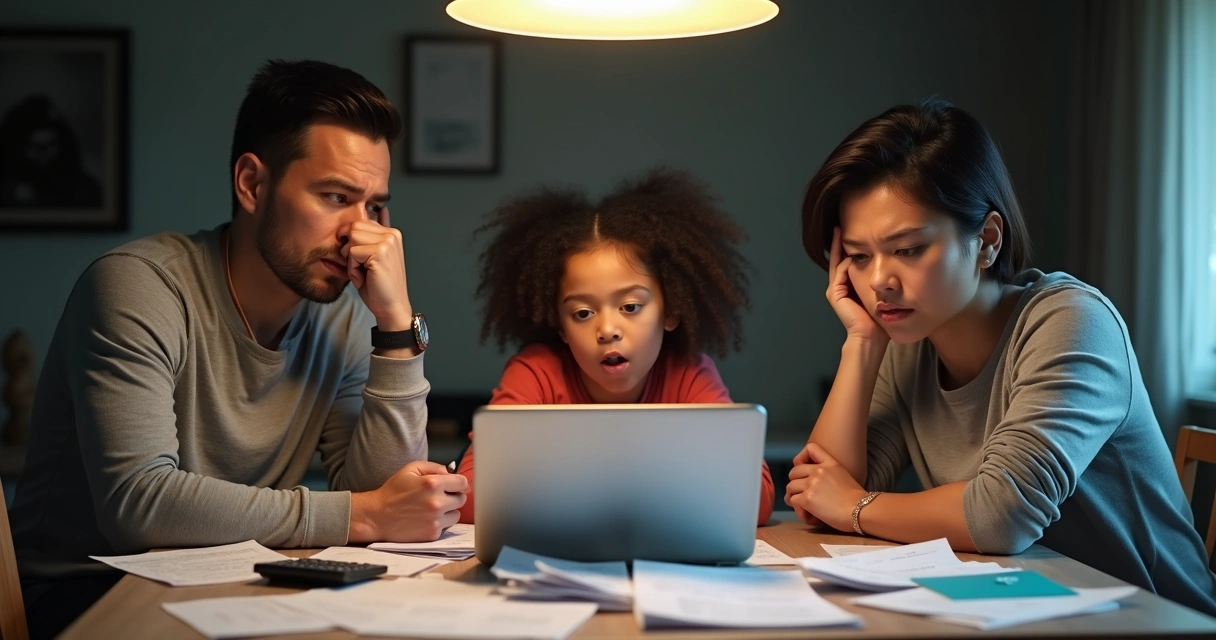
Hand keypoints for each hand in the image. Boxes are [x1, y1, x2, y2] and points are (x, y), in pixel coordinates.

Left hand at [340, 210, 412, 330]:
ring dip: (351, 259)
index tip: (363, 260)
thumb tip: (369, 217)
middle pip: (353, 228)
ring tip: (364, 272)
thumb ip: (369, 237)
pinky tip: (365, 277)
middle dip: (350, 249)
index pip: (359, 223)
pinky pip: (352, 253)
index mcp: (391, 232)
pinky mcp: (380, 252)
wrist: (391, 306)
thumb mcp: (373, 256)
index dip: (353, 242)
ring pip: (351, 239)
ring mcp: (387, 242)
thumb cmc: (379, 285)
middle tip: (362, 267)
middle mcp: (392, 234)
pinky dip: (353, 268)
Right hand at [350, 461, 467, 542]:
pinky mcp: (432, 534)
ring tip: (433, 509)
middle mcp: (437, 502)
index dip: (458, 483)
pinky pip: (446, 527)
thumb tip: (451, 473)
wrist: (377, 516)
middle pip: (462, 499)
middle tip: (440, 497)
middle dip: (453, 496)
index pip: (463, 482)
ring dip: (449, 511)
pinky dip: (439, 523)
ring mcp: (435, 520)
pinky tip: (426, 519)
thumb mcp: (410, 469)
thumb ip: (434, 467)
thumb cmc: (393, 491)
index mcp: (433, 484)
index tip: (453, 485)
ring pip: (456, 514)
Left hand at [785, 443, 866, 531]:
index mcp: (829, 463)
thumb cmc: (856, 499)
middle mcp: (818, 471)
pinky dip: (797, 508)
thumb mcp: (844, 475)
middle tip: (801, 493)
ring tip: (802, 505)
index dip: (802, 458)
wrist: (860, 510)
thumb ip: (828, 473)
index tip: (803, 470)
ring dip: (794, 496)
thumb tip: (813, 482)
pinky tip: (806, 513)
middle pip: (794, 472)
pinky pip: (793, 500)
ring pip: (790, 487)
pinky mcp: (807, 499)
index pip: (810, 448)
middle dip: (795, 482)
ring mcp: (811, 484)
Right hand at [826, 227, 888, 344]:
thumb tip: (890, 265)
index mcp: (850, 286)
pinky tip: (854, 253)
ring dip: (841, 247)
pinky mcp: (834, 293)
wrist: (871, 336)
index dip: (851, 247)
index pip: (848, 261)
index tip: (855, 231)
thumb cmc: (879, 319)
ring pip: (838, 263)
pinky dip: (846, 262)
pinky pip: (840, 272)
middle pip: (839, 259)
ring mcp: (835, 289)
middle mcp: (840, 286)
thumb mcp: (881, 293)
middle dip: (841, 242)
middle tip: (841, 225)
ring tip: (842, 231)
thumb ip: (880, 280)